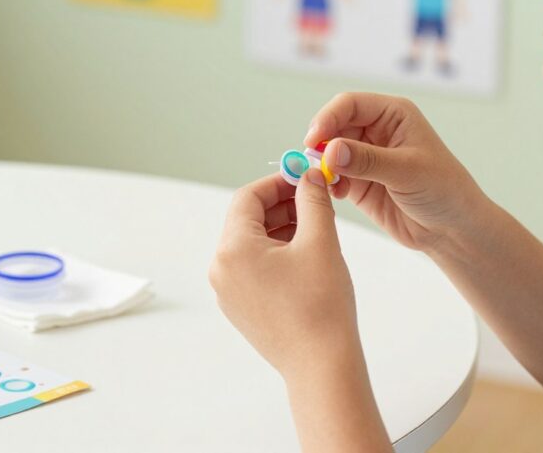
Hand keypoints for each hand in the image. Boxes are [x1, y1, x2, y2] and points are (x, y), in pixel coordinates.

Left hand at [209, 170, 360, 378]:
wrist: (321, 366)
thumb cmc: (320, 306)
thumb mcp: (320, 241)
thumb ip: (312, 200)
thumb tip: (309, 176)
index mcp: (232, 249)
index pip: (247, 198)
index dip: (278, 182)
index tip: (303, 177)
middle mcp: (221, 269)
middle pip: (246, 220)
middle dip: (281, 206)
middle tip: (314, 200)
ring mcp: (228, 292)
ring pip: (251, 245)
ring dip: (280, 229)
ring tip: (316, 228)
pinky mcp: (240, 308)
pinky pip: (253, 269)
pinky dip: (275, 254)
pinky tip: (305, 256)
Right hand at [305, 92, 489, 253]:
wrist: (453, 229)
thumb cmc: (444, 190)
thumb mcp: (407, 171)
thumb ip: (368, 160)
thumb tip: (330, 150)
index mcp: (393, 114)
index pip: (350, 104)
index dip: (328, 118)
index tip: (314, 140)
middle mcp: (376, 130)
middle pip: (334, 125)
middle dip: (322, 143)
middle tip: (315, 164)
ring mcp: (365, 156)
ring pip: (329, 151)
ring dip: (323, 165)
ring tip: (328, 182)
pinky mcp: (359, 181)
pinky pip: (332, 176)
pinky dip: (328, 183)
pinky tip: (338, 193)